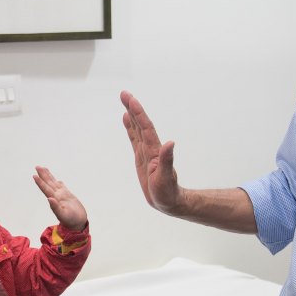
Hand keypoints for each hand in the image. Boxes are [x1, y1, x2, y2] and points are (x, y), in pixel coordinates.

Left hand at [32, 166, 86, 231]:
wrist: (78, 224)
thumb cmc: (71, 221)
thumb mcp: (63, 215)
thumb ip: (56, 208)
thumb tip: (49, 199)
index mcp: (55, 200)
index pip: (46, 189)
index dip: (40, 182)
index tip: (34, 175)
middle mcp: (57, 196)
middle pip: (49, 183)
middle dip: (43, 175)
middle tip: (37, 166)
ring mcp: (62, 196)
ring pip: (54, 183)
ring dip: (48, 176)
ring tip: (44, 168)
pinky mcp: (68, 197)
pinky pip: (62, 188)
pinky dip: (59, 183)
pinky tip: (57, 180)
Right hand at [120, 91, 183, 214]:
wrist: (169, 201)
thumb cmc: (167, 193)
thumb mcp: (166, 179)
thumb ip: (167, 161)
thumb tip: (171, 143)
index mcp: (154, 151)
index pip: (145, 128)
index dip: (138, 113)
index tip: (131, 100)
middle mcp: (150, 148)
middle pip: (140, 124)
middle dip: (133, 108)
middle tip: (124, 93)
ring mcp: (146, 152)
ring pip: (137, 129)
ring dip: (131, 115)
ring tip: (125, 101)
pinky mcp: (141, 157)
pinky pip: (134, 139)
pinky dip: (130, 128)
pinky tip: (126, 120)